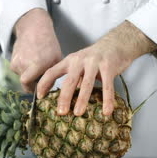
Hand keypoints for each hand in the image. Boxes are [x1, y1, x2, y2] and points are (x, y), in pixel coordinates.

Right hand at [11, 8, 61, 92]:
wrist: (34, 29)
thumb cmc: (49, 45)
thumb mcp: (56, 61)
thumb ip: (51, 77)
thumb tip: (46, 91)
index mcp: (36, 64)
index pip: (27, 85)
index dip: (33, 89)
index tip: (39, 89)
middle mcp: (24, 63)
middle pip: (25, 82)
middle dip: (32, 83)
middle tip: (40, 76)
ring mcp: (16, 61)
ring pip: (21, 76)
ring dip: (28, 74)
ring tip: (36, 64)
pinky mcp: (11, 59)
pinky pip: (17, 70)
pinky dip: (23, 69)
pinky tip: (30, 60)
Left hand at [37, 21, 156, 115]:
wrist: (116, 43)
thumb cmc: (96, 58)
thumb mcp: (80, 65)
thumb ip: (73, 79)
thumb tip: (64, 100)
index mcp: (69, 61)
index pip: (52, 72)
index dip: (44, 84)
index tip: (40, 97)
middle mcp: (79, 60)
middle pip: (68, 81)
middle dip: (64, 98)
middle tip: (61, 112)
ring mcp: (94, 63)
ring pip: (86, 84)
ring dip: (81, 100)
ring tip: (78, 114)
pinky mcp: (109, 67)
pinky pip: (107, 86)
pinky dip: (107, 100)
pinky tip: (106, 112)